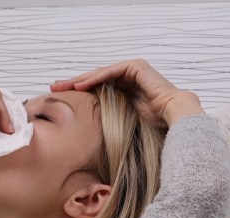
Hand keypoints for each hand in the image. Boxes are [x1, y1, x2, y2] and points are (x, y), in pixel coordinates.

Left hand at [49, 59, 203, 128]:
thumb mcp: (125, 122)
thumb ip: (112, 121)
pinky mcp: (135, 67)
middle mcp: (129, 76)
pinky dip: (94, 78)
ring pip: (100, 74)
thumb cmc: (155, 125)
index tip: (62, 99)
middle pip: (96, 79)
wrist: (175, 117)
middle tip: (54, 87)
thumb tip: (94, 138)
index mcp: (127, 88)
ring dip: (80, 79)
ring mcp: (132, 69)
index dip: (81, 92)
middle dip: (74, 83)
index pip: (99, 88)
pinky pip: (110, 72)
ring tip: (62, 86)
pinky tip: (79, 86)